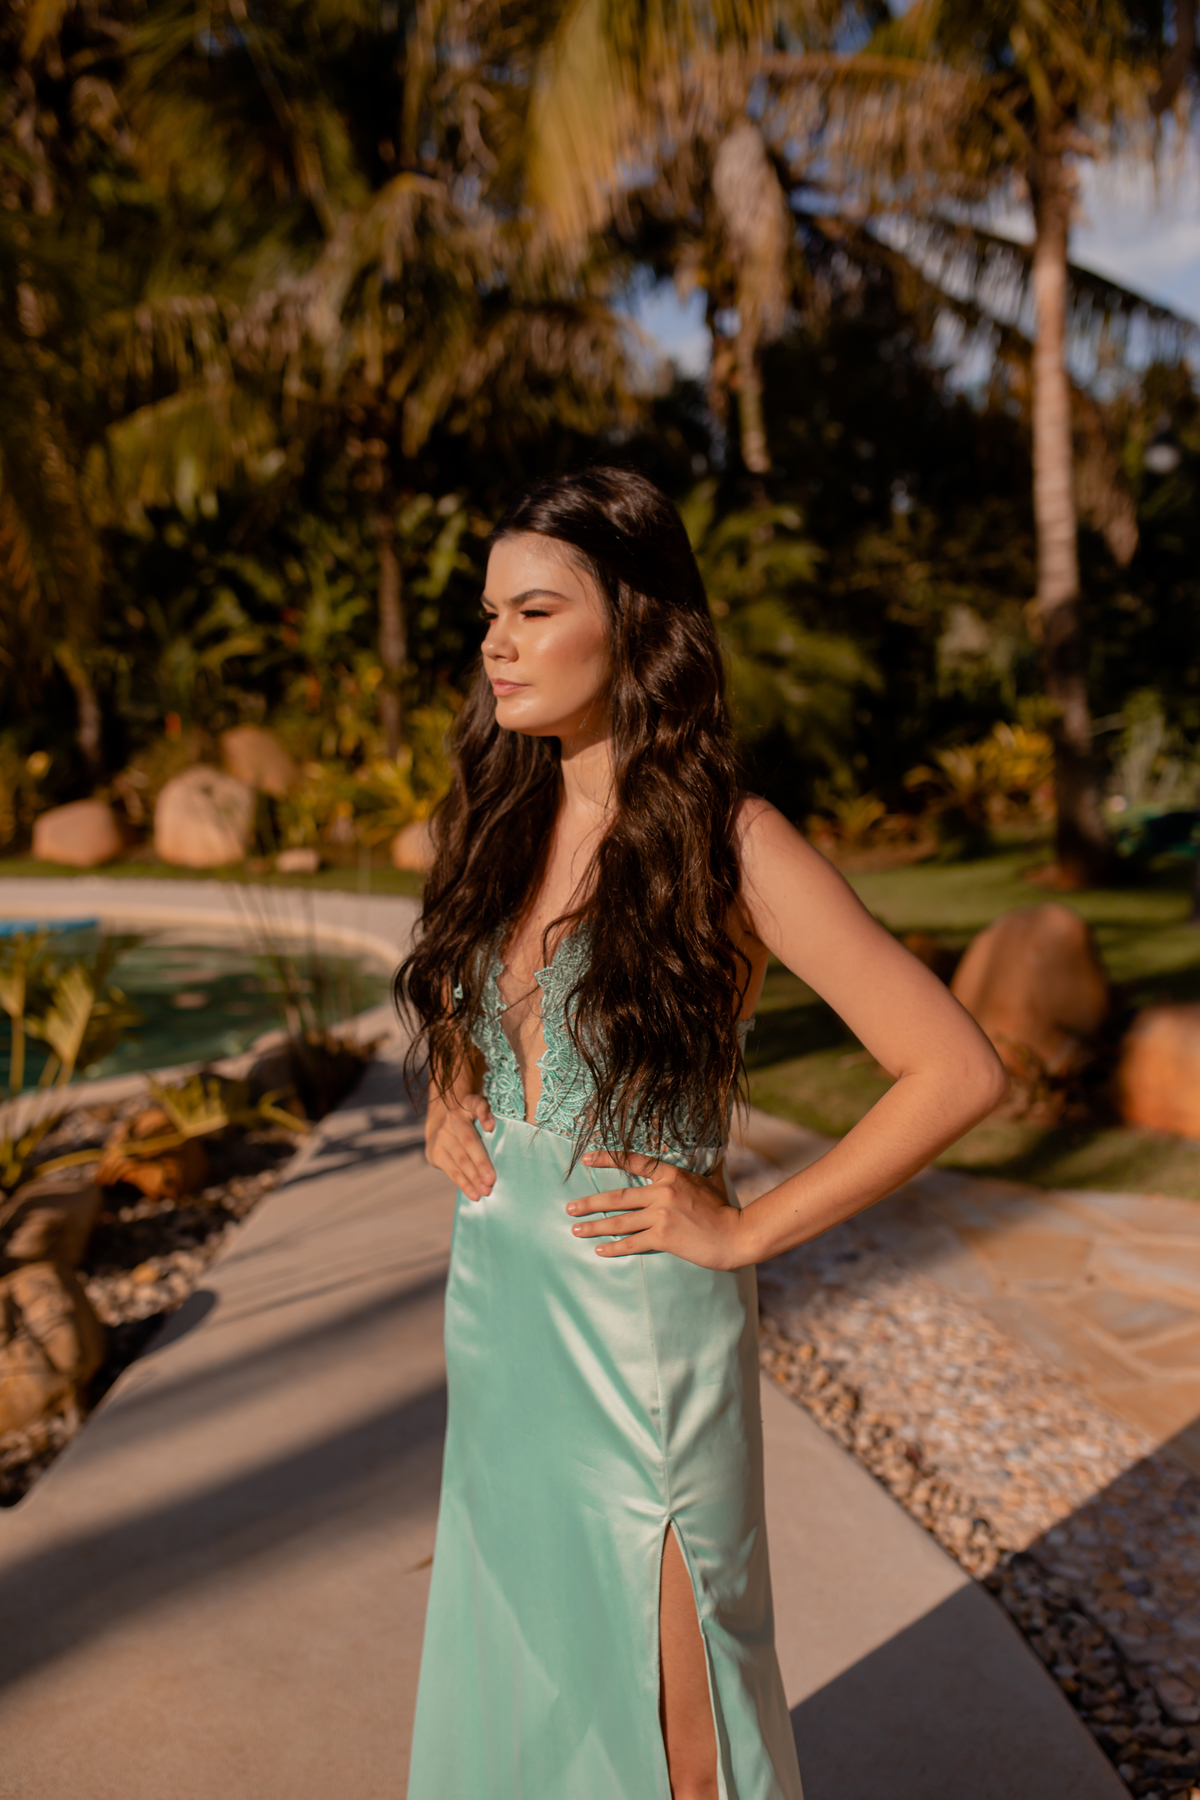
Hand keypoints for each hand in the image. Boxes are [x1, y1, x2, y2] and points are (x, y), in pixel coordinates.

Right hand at [425, 1091, 495, 1200]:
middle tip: (491, 1180)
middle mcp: (452, 1120)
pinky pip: (452, 1171)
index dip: (484, 1114)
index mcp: (466, 1107)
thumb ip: (486, 1114)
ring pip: (460, 1160)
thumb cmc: (470, 1123)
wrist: (441, 1128)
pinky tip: (474, 1194)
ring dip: (474, 1178)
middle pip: (469, 1142)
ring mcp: (441, 1137)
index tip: (491, 1127)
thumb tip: (490, 1126)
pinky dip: (465, 1184)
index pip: (476, 1105)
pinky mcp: (435, 1153)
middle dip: (481, 1162)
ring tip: (486, 1191)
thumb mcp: (479, 1112)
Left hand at [567, 1150, 749, 1269]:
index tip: (586, 1158)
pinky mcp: (663, 1238)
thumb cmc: (725, 1208)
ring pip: (620, 1221)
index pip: (634, 1161)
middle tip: (569, 1207)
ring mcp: (662, 1216)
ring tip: (575, 1229)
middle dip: (590, 1203)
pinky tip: (599, 1250)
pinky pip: (632, 1243)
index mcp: (672, 1175)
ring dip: (594, 1226)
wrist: (736, 1235)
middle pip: (618, 1197)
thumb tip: (711, 1141)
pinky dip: (614, 1248)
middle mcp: (663, 1193)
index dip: (607, 1158)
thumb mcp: (712, 1179)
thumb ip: (703, 1162)